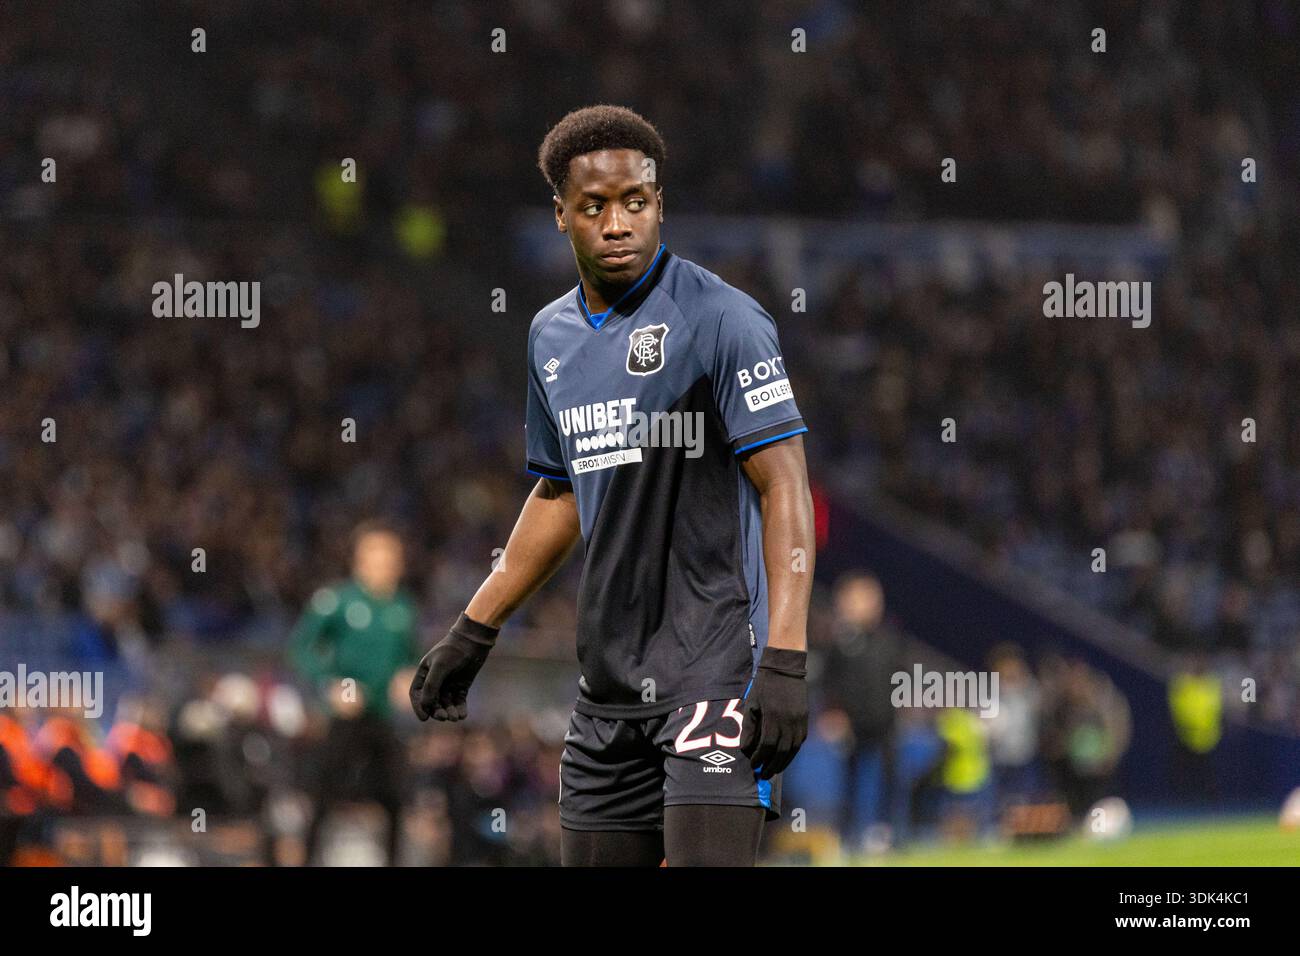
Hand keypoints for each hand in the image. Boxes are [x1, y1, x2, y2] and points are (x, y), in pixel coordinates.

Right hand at [409, 613, 499, 720]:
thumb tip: (425, 706)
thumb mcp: (440, 667)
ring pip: (446, 703)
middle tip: (443, 717)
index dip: (419, 707)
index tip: (425, 718)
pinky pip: (458, 701)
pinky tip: (463, 715)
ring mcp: (449, 684)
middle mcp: (435, 680)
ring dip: (449, 712)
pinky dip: (460, 709)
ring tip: (455, 717)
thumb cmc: (453, 650)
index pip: (416, 694)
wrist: (474, 641)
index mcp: (424, 673)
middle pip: (432, 702)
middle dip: (437, 711)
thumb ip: (431, 686)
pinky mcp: (461, 686)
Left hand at [740, 647, 807, 778]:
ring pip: (793, 749)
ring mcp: (800, 721)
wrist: (785, 668)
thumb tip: (747, 749)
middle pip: (781, 751)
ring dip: (783, 763)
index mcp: (774, 716)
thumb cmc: (764, 686)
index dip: (760, 757)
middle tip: (763, 775)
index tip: (753, 764)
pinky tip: (784, 758)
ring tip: (773, 771)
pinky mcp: (805, 719)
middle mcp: (789, 721)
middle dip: (771, 765)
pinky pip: (800, 742)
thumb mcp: (751, 704)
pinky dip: (791, 753)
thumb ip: (749, 728)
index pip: (767, 745)